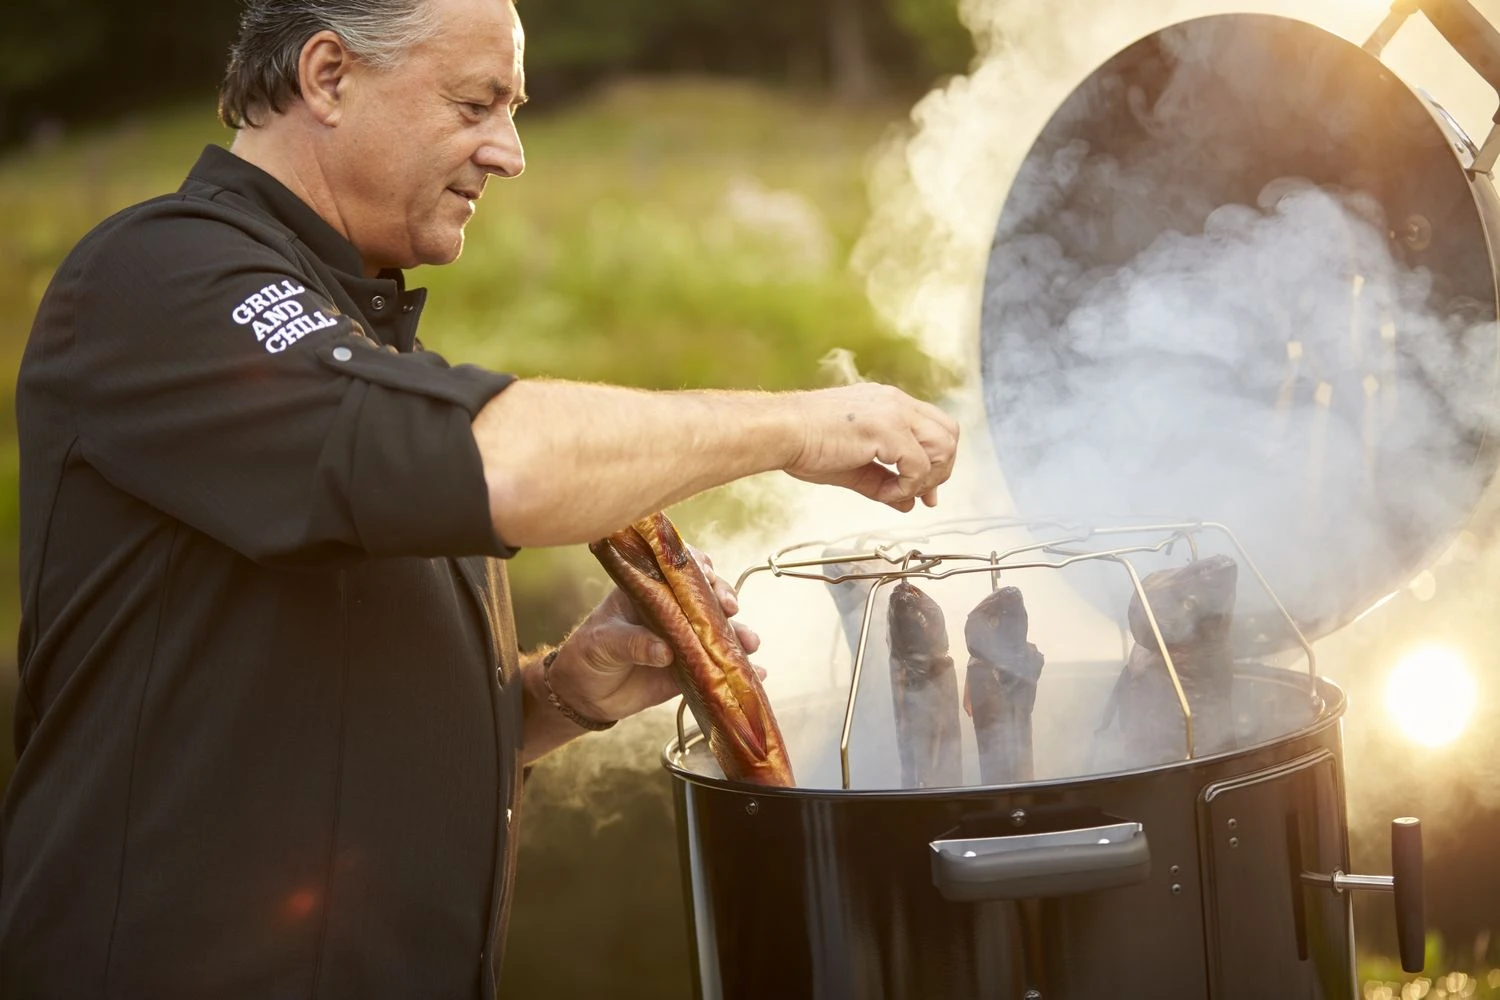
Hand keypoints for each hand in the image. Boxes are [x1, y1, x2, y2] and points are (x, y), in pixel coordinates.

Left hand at [545, 548, 760, 723]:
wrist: (585, 695)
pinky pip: (719, 666)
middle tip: (730, 608)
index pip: (677, 568)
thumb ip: (632, 643)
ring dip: (739, 634)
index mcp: (649, 589)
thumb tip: (665, 651)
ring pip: (719, 631)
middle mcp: (672, 610)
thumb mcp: (603, 643)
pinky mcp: (691, 669)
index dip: (697, 566)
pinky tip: (759, 673)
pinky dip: (740, 670)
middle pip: (706, 595)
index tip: (708, 574)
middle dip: (724, 598)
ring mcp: (684, 639)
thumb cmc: (587, 654)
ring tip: (750, 643)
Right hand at [782, 384, 958, 511]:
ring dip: (929, 477)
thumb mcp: (852, 467)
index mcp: (888, 404)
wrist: (780, 431)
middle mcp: (896, 402)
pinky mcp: (888, 429)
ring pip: (944, 445)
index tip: (924, 491)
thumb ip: (884, 483)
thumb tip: (908, 503)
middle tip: (921, 495)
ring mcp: (894, 412)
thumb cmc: (804, 444)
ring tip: (901, 493)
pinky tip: (886, 495)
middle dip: (941, 470)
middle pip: (949, 433)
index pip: (934, 428)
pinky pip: (919, 466)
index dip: (937, 462)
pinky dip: (909, 487)